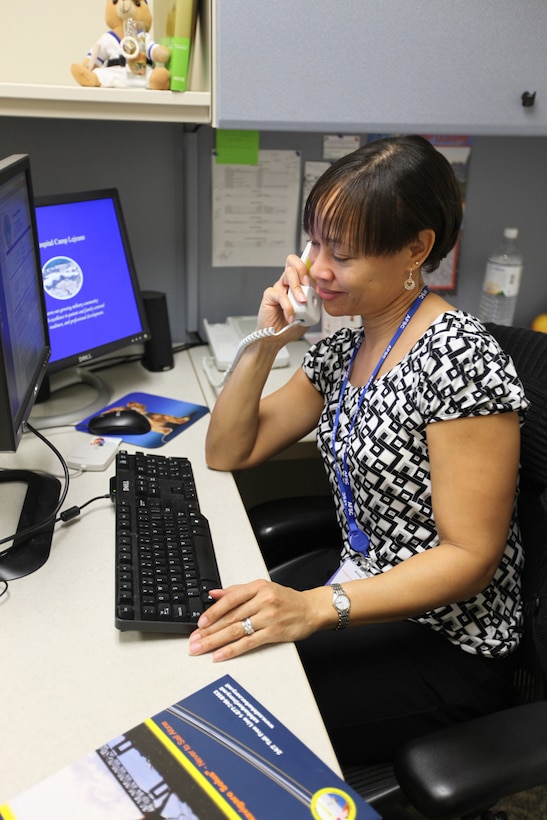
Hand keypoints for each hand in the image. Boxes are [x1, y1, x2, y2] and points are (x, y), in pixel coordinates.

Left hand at [188, 579, 324, 660]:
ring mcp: (268, 617)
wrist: (311, 609)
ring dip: (216, 641)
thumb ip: (237, 591)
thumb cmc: (286, 600)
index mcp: (258, 587)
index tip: (200, 623)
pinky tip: (220, 655)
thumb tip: (214, 593)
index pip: (230, 599)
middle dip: (209, 630)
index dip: (213, 611)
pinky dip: (232, 649)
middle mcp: (263, 601)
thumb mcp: (262, 588)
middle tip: (194, 640)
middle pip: (230, 617)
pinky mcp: (273, 632)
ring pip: (237, 630)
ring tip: (201, 648)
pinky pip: (249, 642)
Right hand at [256, 252, 312, 335]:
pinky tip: (291, 316)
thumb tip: (322, 293)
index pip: (303, 265)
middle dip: (304, 272)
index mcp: (298, 284)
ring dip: (298, 288)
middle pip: (294, 263)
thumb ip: (315, 303)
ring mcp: (279, 288)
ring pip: (288, 274)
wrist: (276, 339)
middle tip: (308, 285)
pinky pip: (280, 294)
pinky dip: (288, 306)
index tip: (317, 278)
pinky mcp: (270, 295)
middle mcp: (288, 283)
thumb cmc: (290, 327)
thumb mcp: (309, 315)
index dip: (310, 267)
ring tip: (302, 302)